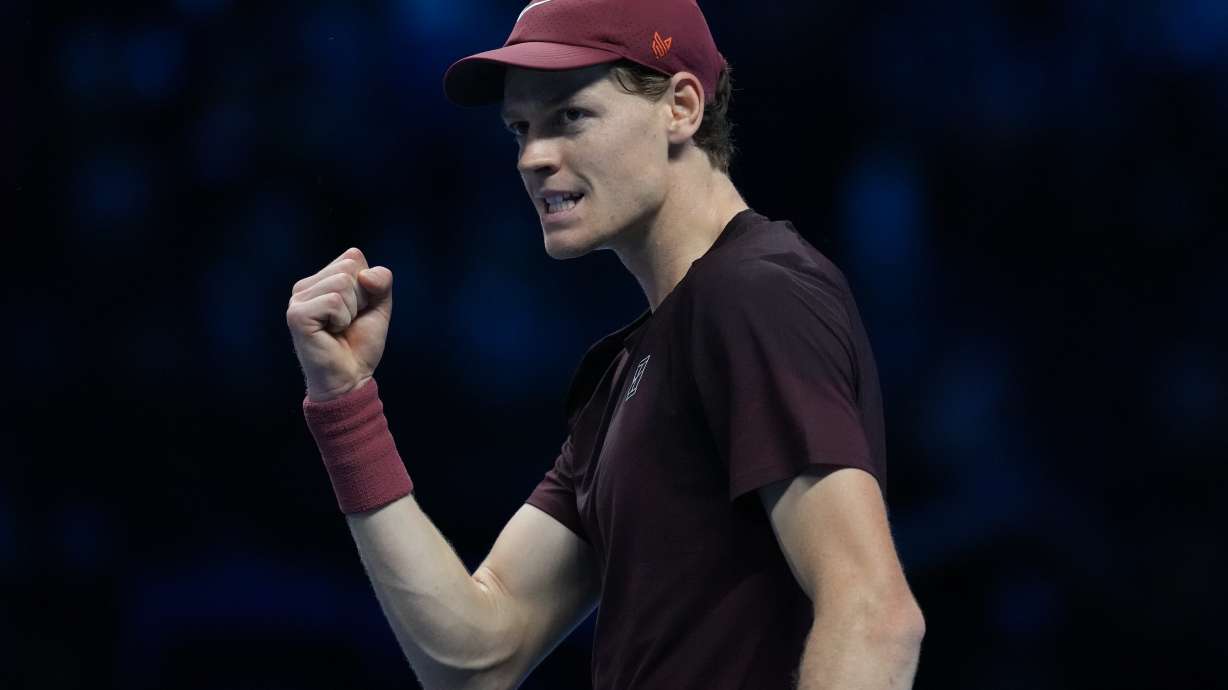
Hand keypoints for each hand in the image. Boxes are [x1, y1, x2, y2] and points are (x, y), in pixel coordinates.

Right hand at [286, 247, 393, 401]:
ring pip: (342, 283)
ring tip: (339, 328)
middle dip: (361, 298)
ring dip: (351, 311)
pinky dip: (342, 319)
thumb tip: (366, 275)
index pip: (353, 257)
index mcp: (321, 280)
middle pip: (349, 268)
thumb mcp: (379, 306)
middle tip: (348, 322)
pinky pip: (334, 301)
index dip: (368, 285)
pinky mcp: (296, 315)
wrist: (350, 378)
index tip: (358, 310)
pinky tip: (331, 333)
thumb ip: (381, 281)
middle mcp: (305, 286)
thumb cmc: (360, 343)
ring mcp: (298, 300)